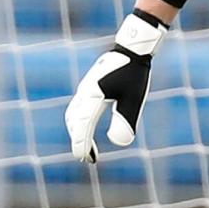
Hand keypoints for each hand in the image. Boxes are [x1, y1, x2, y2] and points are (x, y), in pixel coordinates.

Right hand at [65, 11, 166, 162]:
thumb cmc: (134, 72)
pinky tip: (88, 128)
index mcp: (93, 95)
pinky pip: (78, 108)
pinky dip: (79, 122)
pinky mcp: (89, 86)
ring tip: (89, 149)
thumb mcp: (135, 98)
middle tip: (88, 158)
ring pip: (73, 115)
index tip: (85, 159)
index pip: (83, 125)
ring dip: (78, 132)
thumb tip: (120, 143)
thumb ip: (126, 119)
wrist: (131, 48)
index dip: (82, 144)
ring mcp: (85, 89)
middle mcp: (84, 92)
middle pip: (74, 122)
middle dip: (79, 141)